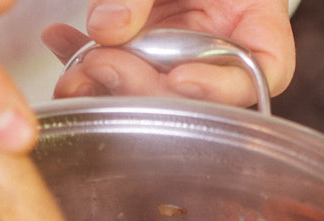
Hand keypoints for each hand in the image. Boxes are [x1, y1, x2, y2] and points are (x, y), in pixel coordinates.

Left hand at [43, 0, 295, 105]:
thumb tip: (108, 26)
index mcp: (258, 22)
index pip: (265, 71)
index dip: (223, 86)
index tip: (181, 78)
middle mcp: (221, 49)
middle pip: (194, 95)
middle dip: (143, 87)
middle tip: (102, 64)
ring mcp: (180, 58)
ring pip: (146, 92)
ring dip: (104, 85)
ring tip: (72, 70)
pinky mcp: (140, 57)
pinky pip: (113, 70)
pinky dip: (81, 59)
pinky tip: (59, 41)